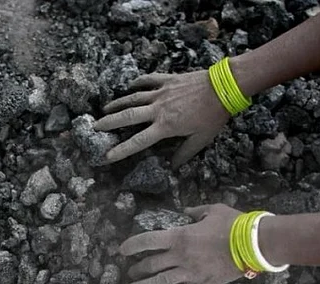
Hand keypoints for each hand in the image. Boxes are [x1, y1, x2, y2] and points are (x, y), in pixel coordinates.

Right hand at [94, 71, 229, 166]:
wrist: (224, 86)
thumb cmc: (214, 115)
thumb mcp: (201, 139)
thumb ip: (184, 153)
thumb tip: (172, 167)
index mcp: (165, 126)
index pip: (138, 141)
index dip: (121, 150)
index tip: (107, 156)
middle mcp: (158, 109)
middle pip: (128, 117)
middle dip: (109, 122)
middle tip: (94, 127)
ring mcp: (161, 92)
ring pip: (133, 98)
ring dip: (118, 103)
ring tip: (104, 108)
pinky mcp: (168, 80)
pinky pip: (149, 80)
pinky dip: (138, 82)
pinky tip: (130, 85)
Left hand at [121, 204, 241, 283]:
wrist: (256, 243)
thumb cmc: (235, 224)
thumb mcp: (212, 210)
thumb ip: (195, 212)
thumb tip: (185, 212)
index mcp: (180, 237)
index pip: (147, 241)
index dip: (131, 245)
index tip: (122, 250)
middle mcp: (181, 256)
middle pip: (151, 264)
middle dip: (137, 267)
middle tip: (131, 271)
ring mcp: (191, 273)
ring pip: (160, 282)